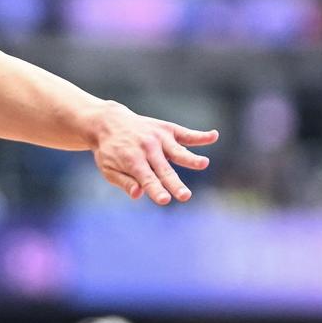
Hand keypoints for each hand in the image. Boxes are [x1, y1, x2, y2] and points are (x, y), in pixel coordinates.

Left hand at [92, 105, 218, 204]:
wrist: (109, 122)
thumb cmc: (110, 151)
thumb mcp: (108, 168)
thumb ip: (123, 181)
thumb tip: (138, 194)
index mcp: (131, 160)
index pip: (146, 179)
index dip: (156, 190)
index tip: (165, 200)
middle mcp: (147, 148)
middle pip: (164, 169)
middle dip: (174, 183)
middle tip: (185, 196)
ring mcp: (159, 138)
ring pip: (177, 151)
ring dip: (190, 158)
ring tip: (204, 164)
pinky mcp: (167, 129)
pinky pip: (185, 133)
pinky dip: (199, 136)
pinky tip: (213, 136)